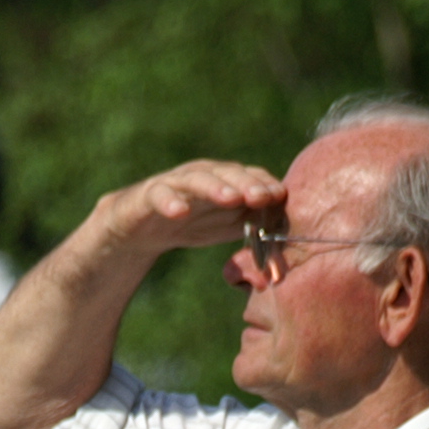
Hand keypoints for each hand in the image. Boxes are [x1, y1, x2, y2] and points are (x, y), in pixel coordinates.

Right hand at [99, 158, 285, 256]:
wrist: (141, 227)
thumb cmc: (193, 223)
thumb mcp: (228, 227)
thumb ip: (256, 230)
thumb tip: (287, 254)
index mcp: (226, 181)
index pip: (251, 177)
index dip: (265, 185)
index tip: (281, 198)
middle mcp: (203, 175)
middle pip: (228, 173)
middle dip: (247, 184)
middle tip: (262, 197)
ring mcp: (176, 183)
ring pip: (197, 179)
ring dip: (215, 187)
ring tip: (230, 198)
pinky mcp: (149, 195)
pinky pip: (159, 195)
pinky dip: (169, 202)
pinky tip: (179, 212)